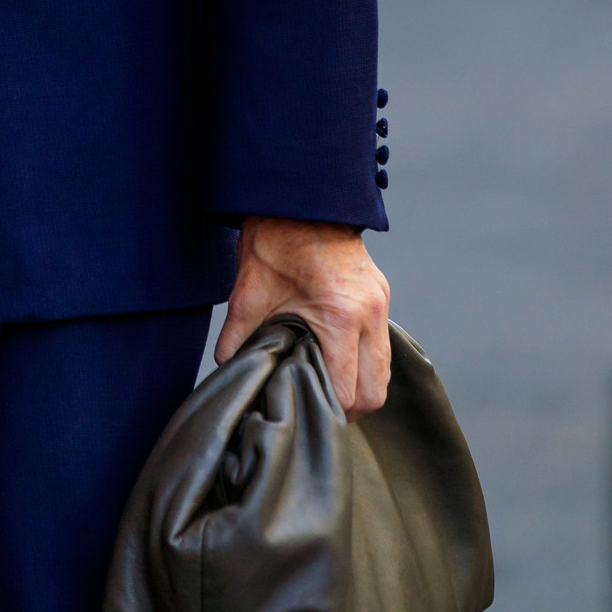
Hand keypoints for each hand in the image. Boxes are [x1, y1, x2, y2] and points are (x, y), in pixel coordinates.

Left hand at [216, 217, 390, 415]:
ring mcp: (381, 303)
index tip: (305, 411)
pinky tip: (339, 362)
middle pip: (375, 391)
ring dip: (361, 387)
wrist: (301, 199)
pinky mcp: (382, 295)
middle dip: (349, 408)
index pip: (347, 389)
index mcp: (340, 315)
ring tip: (328, 389)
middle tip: (318, 408)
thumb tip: (226, 370)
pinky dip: (366, 363)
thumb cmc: (275, 242)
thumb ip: (237, 338)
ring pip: (384, 371)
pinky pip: (383, 346)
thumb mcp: (248, 292)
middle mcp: (369, 313)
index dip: (326, 408)